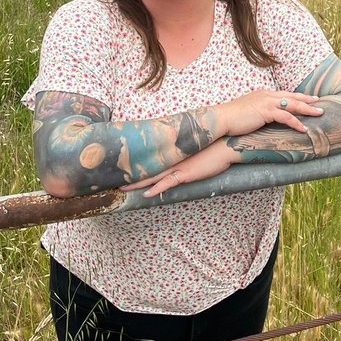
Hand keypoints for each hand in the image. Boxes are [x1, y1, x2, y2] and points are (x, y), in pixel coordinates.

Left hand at [121, 138, 235, 196]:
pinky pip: (168, 183)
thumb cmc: (212, 148)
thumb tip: (175, 156)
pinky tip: (147, 193)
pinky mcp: (186, 173)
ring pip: (153, 176)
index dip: (137, 165)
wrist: (225, 146)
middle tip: (114, 178)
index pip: (150, 160)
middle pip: (147, 168)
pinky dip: (157, 188)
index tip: (124, 168)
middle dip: (130, 175)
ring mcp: (178, 166)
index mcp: (172, 153)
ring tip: (123, 187)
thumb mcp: (194, 149)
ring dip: (137, 183)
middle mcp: (172, 159)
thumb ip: (183, 153)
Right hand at [216, 90, 323, 137]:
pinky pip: (286, 117)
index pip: (285, 94)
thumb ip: (259, 111)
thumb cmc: (232, 118)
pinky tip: (304, 128)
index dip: (298, 97)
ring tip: (319, 114)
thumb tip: (265, 117)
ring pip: (293, 105)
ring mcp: (267, 102)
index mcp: (263, 94)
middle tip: (319, 102)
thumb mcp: (249, 111)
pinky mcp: (266, 112)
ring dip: (307, 110)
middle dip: (307, 100)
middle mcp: (267, 95)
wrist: (221, 118)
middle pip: (292, 97)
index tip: (309, 98)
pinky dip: (296, 123)